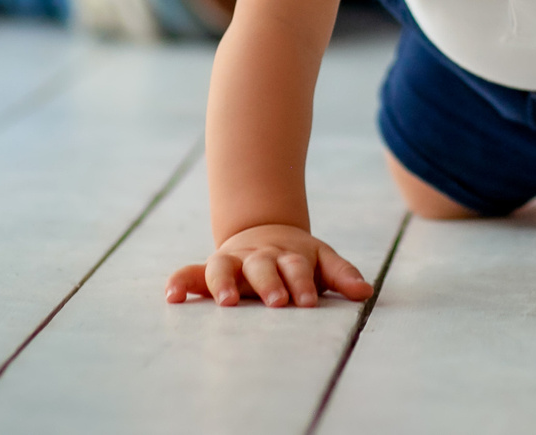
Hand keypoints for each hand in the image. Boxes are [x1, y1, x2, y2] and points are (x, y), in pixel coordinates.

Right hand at [165, 223, 372, 308]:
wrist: (266, 232)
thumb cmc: (299, 259)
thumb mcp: (322, 260)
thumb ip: (341, 274)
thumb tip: (365, 291)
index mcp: (289, 255)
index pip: (297, 267)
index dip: (302, 283)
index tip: (308, 302)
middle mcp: (259, 257)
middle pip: (263, 266)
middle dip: (269, 284)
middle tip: (277, 303)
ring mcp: (233, 262)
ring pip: (225, 267)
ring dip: (223, 283)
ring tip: (223, 301)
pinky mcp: (210, 270)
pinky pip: (191, 273)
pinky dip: (180, 282)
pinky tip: (171, 296)